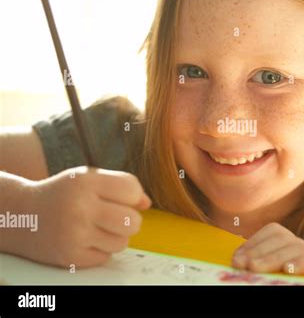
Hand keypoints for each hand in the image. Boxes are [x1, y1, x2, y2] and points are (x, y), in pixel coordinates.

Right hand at [11, 166, 150, 267]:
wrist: (23, 214)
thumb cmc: (64, 194)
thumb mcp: (89, 178)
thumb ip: (121, 185)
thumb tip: (147, 203)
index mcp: (86, 182)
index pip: (132, 190)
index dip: (133, 196)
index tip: (124, 198)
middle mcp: (80, 207)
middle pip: (133, 222)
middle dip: (130, 221)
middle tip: (116, 217)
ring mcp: (74, 234)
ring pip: (122, 243)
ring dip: (115, 237)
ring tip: (98, 227)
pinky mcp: (70, 256)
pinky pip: (105, 257)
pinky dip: (100, 250)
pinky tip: (86, 239)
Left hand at [232, 222, 303, 284]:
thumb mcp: (277, 282)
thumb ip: (263, 273)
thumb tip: (237, 265)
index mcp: (294, 252)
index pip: (274, 232)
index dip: (254, 242)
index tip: (236, 258)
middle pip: (283, 237)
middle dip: (258, 249)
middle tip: (242, 265)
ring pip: (297, 247)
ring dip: (272, 257)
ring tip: (254, 269)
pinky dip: (302, 263)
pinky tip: (288, 269)